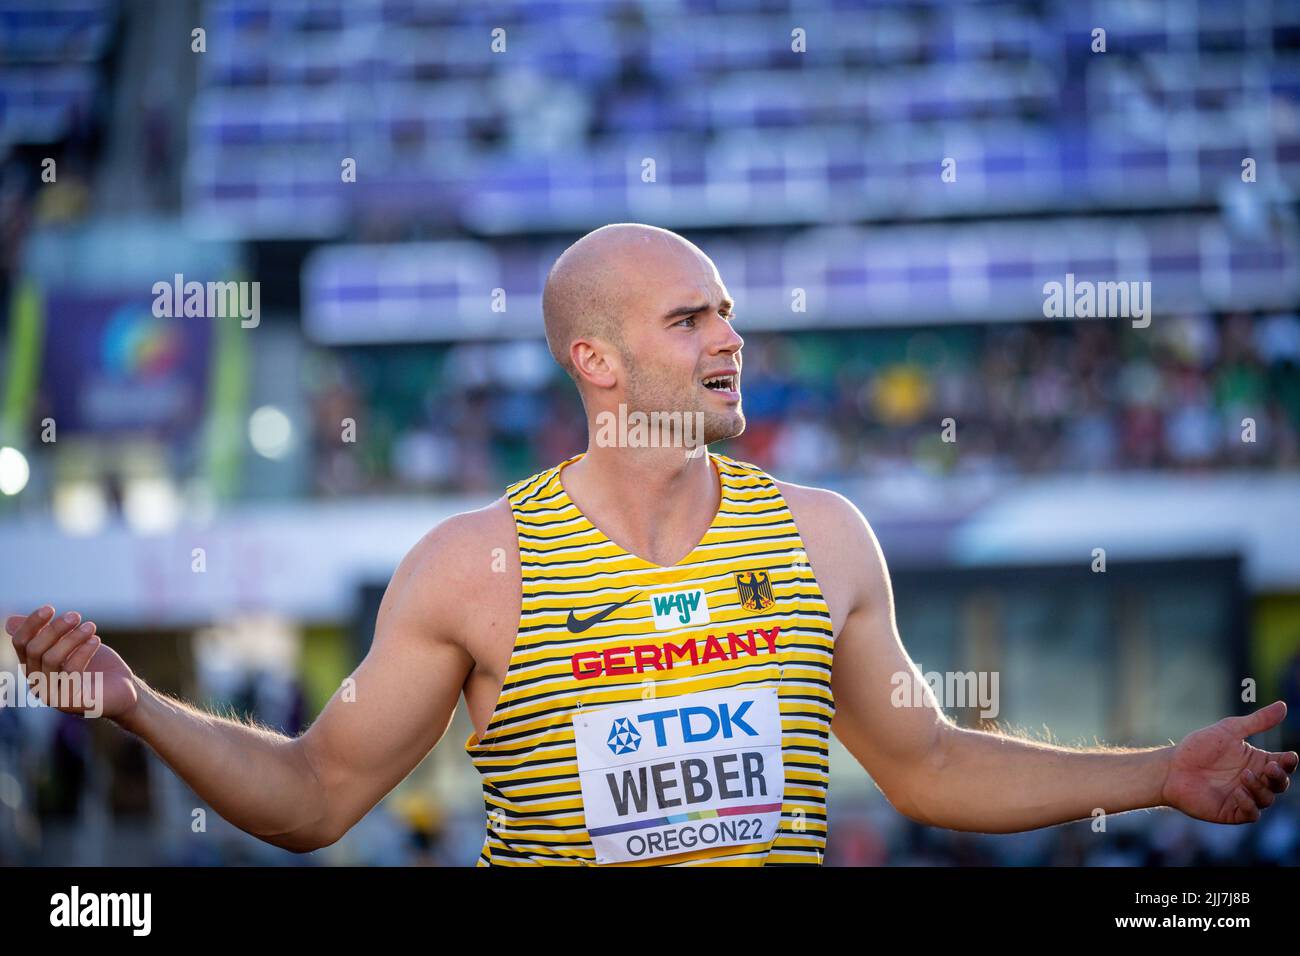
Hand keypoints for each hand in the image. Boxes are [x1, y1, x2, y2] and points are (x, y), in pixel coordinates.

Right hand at [5, 605, 139, 719]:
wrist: (124, 689)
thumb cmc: (98, 665)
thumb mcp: (72, 645)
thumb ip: (46, 634)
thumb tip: (10, 622)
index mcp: (34, 668)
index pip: (21, 643)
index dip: (31, 624)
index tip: (50, 608)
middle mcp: (37, 683)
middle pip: (34, 649)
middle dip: (54, 629)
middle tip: (76, 615)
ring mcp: (51, 695)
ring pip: (51, 659)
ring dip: (71, 638)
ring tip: (91, 626)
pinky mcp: (69, 702)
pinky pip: (71, 671)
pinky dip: (83, 651)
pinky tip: (95, 640)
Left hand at [1161, 701, 1296, 823]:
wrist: (1171, 768)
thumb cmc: (1198, 748)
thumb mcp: (1229, 730)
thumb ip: (1257, 721)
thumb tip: (1283, 705)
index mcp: (1257, 762)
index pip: (1283, 764)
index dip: (1289, 762)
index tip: (1289, 756)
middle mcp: (1254, 781)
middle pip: (1280, 783)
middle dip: (1279, 777)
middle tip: (1270, 767)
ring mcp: (1244, 797)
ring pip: (1267, 799)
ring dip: (1260, 788)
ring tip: (1244, 776)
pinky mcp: (1232, 812)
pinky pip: (1251, 814)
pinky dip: (1249, 804)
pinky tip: (1238, 792)